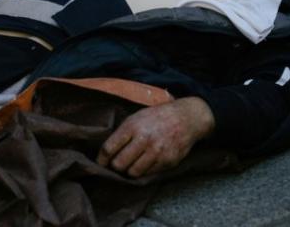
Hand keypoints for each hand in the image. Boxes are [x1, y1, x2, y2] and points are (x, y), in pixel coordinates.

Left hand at [97, 97, 214, 177]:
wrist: (188, 117)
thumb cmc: (159, 117)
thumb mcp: (138, 116)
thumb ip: (123, 133)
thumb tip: (106, 153)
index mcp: (134, 125)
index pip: (109, 148)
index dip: (102, 159)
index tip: (101, 162)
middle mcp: (145, 138)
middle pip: (119, 164)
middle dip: (116, 166)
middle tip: (119, 163)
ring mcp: (158, 151)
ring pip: (133, 172)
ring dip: (131, 170)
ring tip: (134, 163)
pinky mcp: (168, 161)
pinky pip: (149, 173)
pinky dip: (146, 170)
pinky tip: (149, 160)